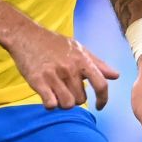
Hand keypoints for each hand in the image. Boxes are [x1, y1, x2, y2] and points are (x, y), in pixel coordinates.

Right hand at [5, 24, 120, 110]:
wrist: (25, 35)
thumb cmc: (53, 42)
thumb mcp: (78, 48)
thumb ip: (98, 63)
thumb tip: (116, 75)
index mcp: (81, 60)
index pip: (101, 85)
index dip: (103, 99)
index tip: (100, 106)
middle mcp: (69, 68)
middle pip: (80, 99)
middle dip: (75, 98)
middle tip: (67, 89)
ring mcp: (53, 75)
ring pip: (67, 104)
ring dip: (63, 103)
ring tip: (57, 93)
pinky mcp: (38, 81)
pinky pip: (51, 104)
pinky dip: (50, 104)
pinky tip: (47, 95)